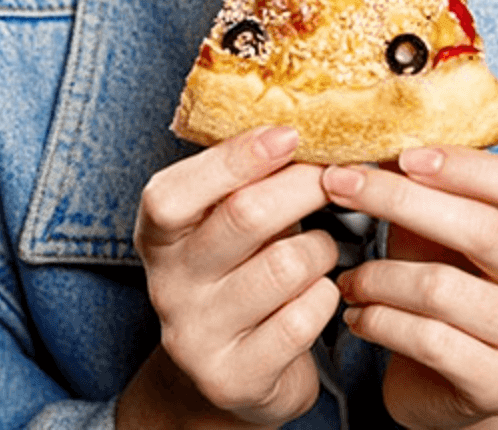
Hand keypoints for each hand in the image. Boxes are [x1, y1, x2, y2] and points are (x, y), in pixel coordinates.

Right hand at [122, 127, 340, 427]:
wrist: (232, 371)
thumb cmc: (241, 269)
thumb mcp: (228, 218)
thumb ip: (250, 176)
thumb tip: (307, 120)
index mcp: (159, 234)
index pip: (175, 192)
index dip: (236, 157)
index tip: (290, 134)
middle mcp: (167, 285)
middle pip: (244, 215)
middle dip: (304, 186)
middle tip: (338, 174)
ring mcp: (197, 336)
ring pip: (285, 265)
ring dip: (322, 248)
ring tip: (321, 250)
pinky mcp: (235, 377)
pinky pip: (303, 317)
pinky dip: (325, 296)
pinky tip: (318, 294)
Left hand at [321, 147, 497, 429]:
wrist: (460, 383)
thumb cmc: (451, 282)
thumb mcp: (443, 228)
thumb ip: (428, 186)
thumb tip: (375, 136)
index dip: (472, 167)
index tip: (405, 155)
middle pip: (484, 231)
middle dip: (400, 201)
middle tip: (339, 186)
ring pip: (444, 289)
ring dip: (379, 275)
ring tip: (349, 276)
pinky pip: (430, 341)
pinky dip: (380, 320)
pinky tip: (357, 315)